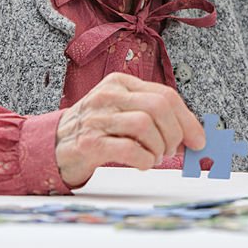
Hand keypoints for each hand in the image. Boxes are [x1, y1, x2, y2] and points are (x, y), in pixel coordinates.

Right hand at [55, 72, 204, 187]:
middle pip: (159, 106)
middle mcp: (109, 95)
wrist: (50, 146)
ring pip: (145, 125)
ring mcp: (97, 118)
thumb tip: (191, 134)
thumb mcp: (121, 110)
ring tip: (155, 157)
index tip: (198, 139)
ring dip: (159, 148)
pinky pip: (129, 149)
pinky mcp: (89, 143)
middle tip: (173, 150)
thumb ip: (153, 115)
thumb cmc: (94, 129)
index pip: (165, 94)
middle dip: (175, 133)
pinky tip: (142, 164)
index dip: (188, 119)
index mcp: (121, 83)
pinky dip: (144, 160)